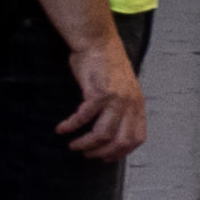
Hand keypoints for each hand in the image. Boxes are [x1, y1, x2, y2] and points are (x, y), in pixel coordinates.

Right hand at [54, 26, 148, 160]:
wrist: (98, 41)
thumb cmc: (107, 64)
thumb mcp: (124, 87)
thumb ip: (123, 107)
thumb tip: (114, 129)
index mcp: (138, 103)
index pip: (137, 138)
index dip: (121, 152)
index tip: (106, 158)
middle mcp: (130, 103)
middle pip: (120, 141)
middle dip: (102, 153)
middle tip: (87, 155)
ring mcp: (115, 99)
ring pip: (102, 134)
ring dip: (86, 144)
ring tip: (74, 146)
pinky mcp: (98, 93)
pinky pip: (83, 118)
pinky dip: (71, 126)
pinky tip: (61, 129)